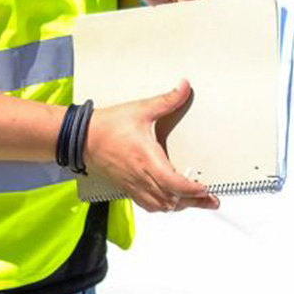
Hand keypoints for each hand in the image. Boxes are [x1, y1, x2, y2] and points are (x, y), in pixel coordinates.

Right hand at [83, 82, 218, 212]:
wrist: (82, 138)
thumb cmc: (108, 126)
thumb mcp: (142, 109)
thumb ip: (167, 100)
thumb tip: (184, 87)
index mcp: (147, 159)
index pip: (172, 183)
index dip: (191, 190)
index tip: (205, 189)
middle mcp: (141, 176)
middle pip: (171, 199)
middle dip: (194, 202)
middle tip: (211, 200)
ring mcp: (133, 185)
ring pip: (160, 205)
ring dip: (179, 205)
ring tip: (196, 202)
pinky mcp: (127, 187)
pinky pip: (147, 205)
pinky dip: (162, 206)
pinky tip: (170, 202)